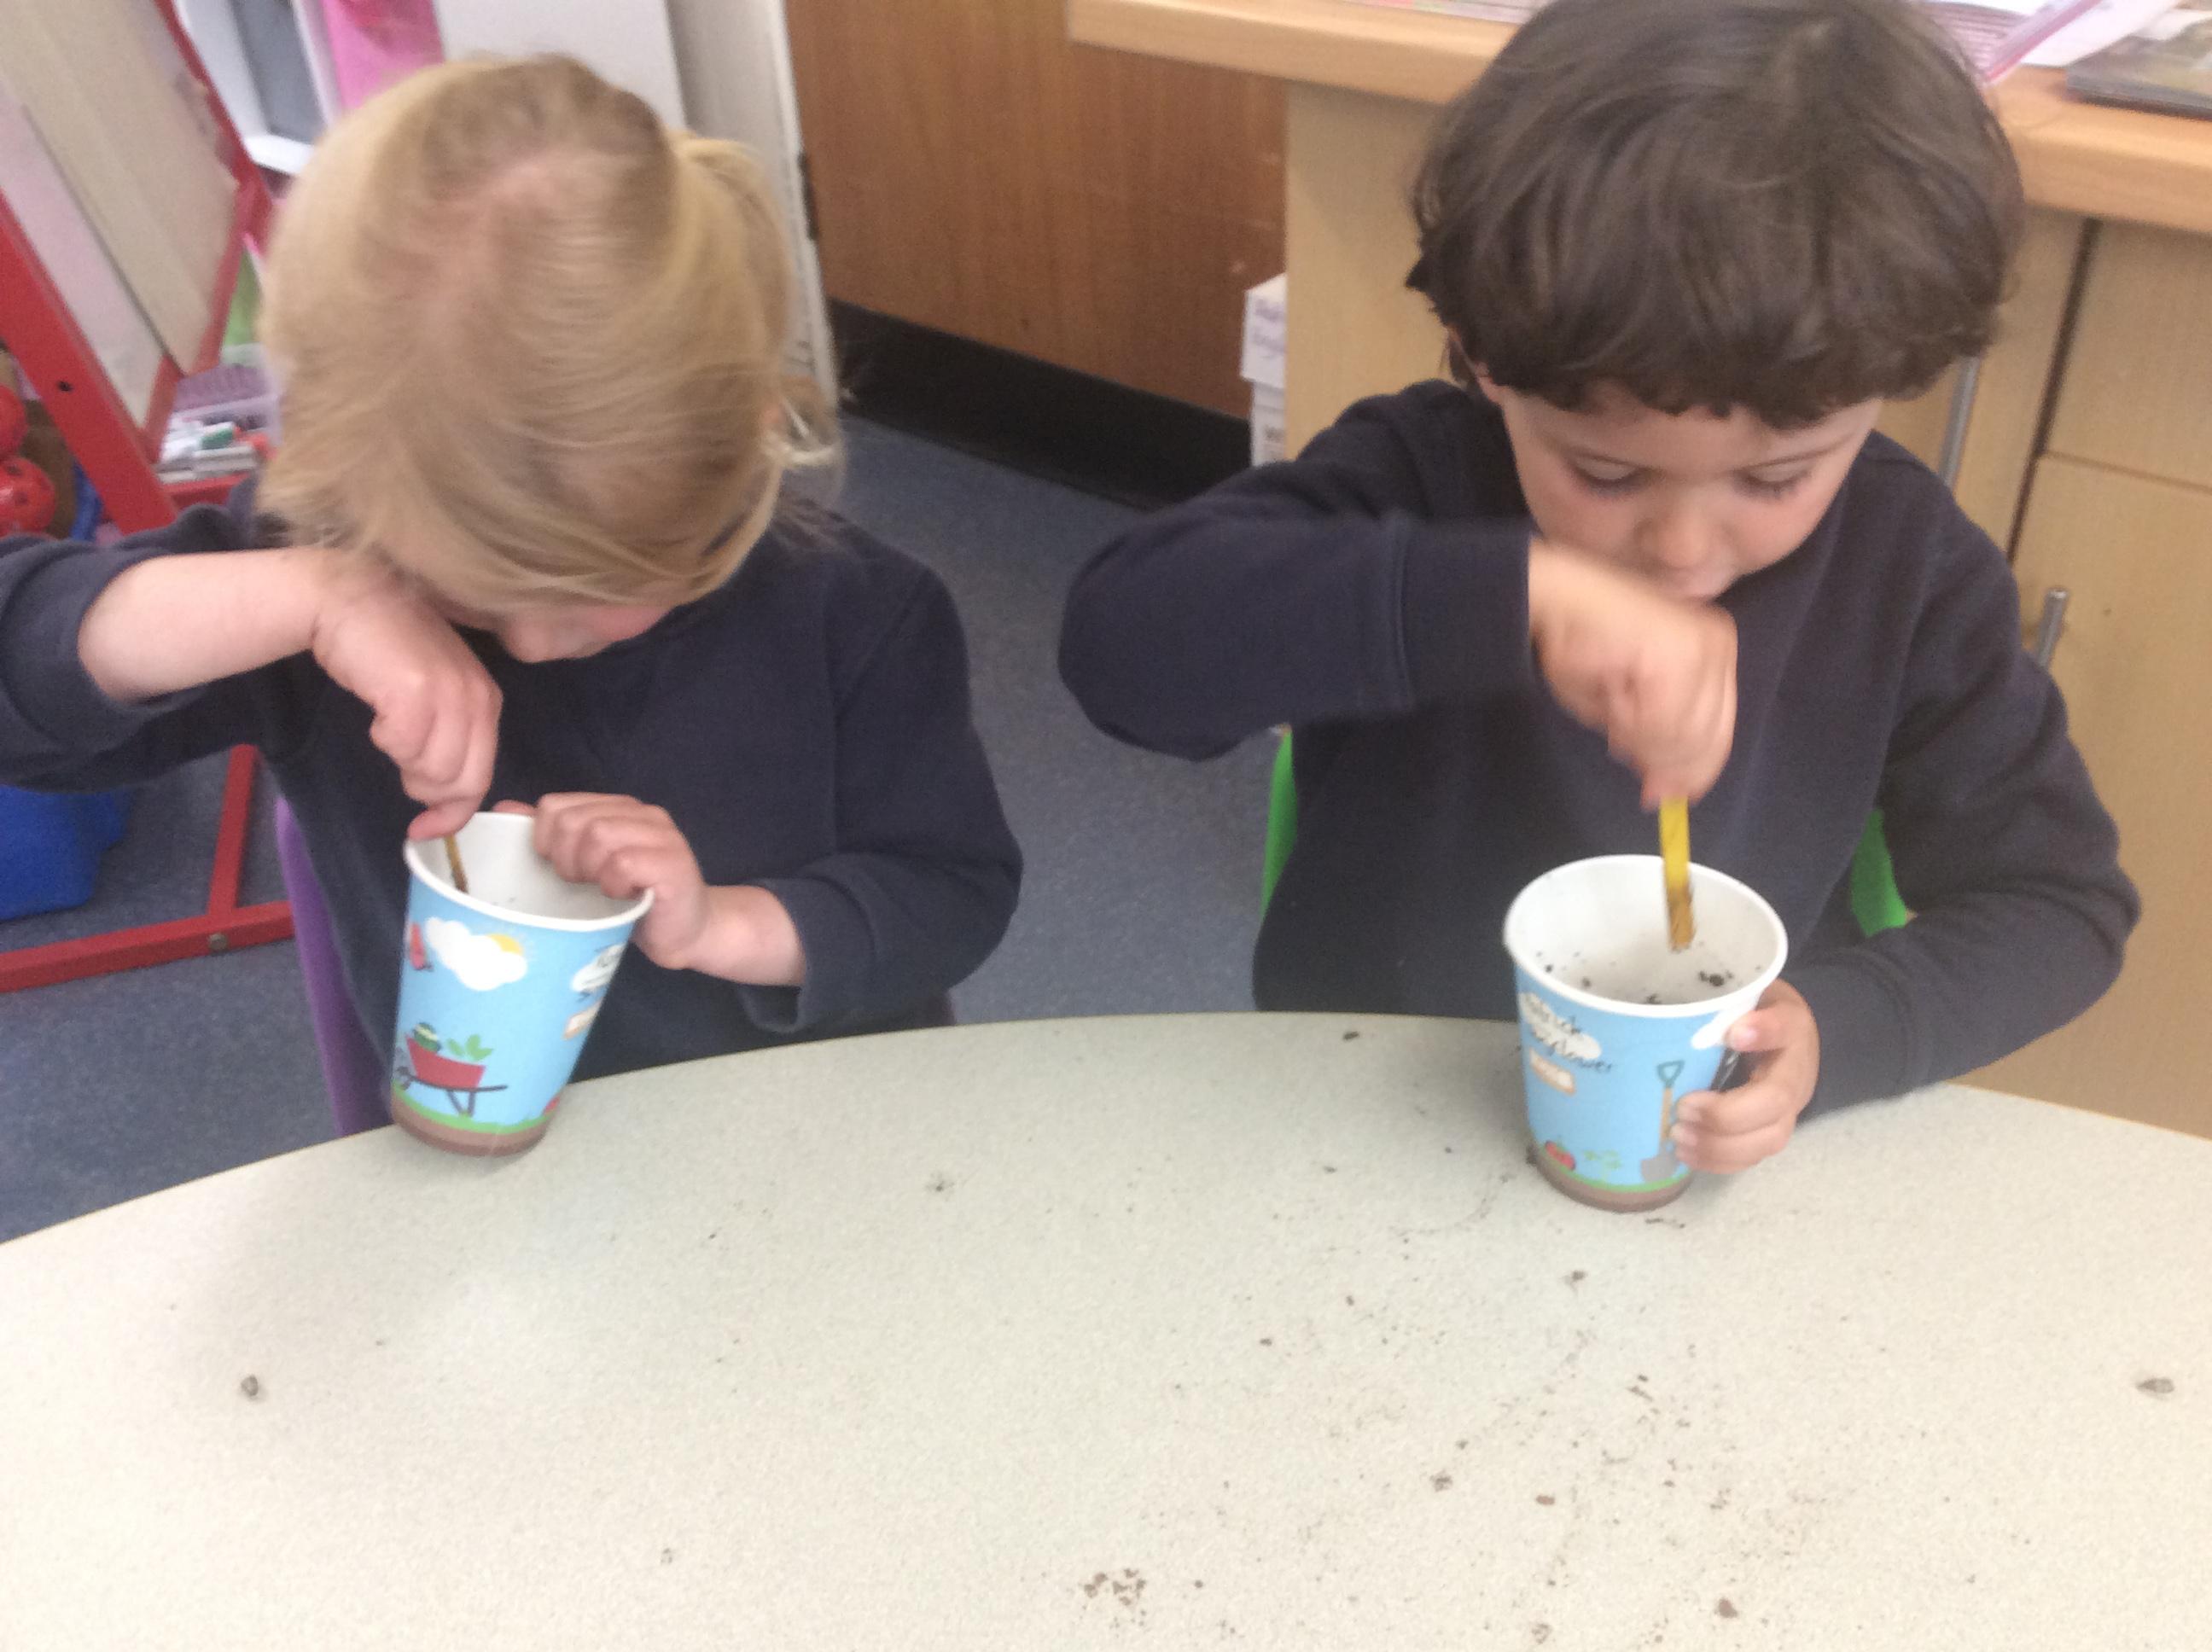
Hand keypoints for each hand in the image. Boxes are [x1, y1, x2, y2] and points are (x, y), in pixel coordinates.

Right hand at [309, 558, 500, 839]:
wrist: (343, 597)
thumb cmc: (382, 648)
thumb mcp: (431, 691)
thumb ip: (446, 737)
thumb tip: (440, 804)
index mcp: (486, 698)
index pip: (482, 776)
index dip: (453, 812)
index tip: (424, 830)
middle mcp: (477, 696)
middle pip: (462, 782)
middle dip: (425, 790)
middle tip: (397, 761)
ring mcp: (450, 692)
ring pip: (434, 772)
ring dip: (403, 762)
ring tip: (388, 725)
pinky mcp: (416, 691)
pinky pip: (403, 748)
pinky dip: (384, 740)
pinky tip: (377, 711)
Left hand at [498, 796, 804, 984]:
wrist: (686, 932)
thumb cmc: (631, 901)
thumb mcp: (585, 867)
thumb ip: (550, 835)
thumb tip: (503, 810)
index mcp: (616, 807)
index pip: (555, 806)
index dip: (545, 842)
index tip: (561, 869)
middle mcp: (640, 812)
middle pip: (573, 821)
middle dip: (565, 860)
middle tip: (582, 884)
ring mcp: (661, 835)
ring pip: (598, 837)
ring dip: (590, 872)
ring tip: (604, 890)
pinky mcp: (673, 863)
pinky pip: (623, 863)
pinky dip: (614, 885)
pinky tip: (624, 897)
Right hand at [1527, 541, 1736, 805]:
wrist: (1553, 597)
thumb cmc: (1578, 643)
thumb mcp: (1624, 705)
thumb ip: (1654, 744)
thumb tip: (1666, 792)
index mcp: (1713, 655)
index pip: (1718, 731)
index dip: (1693, 769)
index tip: (1666, 796)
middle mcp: (1719, 647)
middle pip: (1705, 737)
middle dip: (1660, 753)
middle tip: (1615, 732)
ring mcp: (1705, 648)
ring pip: (1683, 734)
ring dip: (1637, 732)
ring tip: (1609, 695)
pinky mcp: (1682, 653)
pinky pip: (1661, 721)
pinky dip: (1629, 718)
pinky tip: (1611, 688)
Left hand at [1671, 980, 1819, 1172]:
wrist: (1780, 1038)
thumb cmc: (1754, 1013)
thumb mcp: (1754, 994)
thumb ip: (1746, 1007)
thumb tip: (1735, 1031)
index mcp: (1791, 1035)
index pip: (1784, 1033)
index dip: (1761, 1035)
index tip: (1733, 1035)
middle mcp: (1795, 1080)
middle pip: (1774, 1110)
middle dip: (1725, 1118)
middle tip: (1681, 1110)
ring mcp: (1784, 1113)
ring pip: (1764, 1143)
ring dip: (1717, 1147)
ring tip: (1677, 1137)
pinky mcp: (1766, 1134)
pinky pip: (1750, 1158)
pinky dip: (1716, 1161)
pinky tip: (1685, 1153)